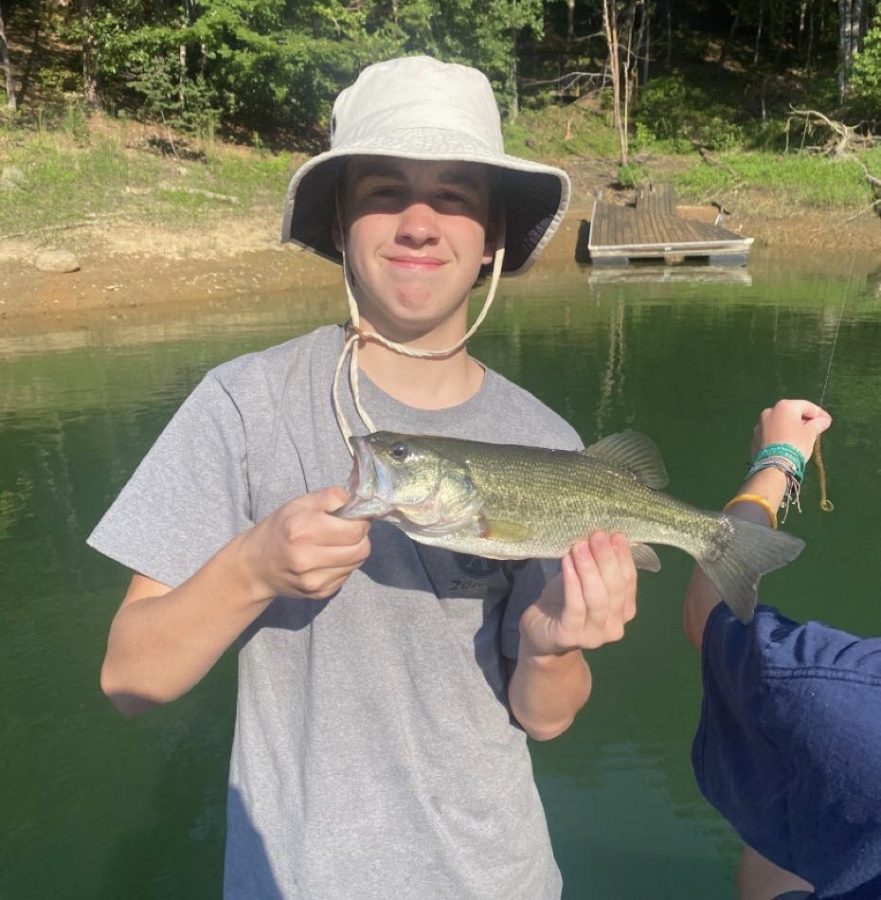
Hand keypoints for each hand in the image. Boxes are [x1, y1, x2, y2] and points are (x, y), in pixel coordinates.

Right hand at [239, 487, 370, 600]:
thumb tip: (354, 497)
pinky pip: (347, 575)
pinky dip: (344, 565)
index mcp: (302, 530)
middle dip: (360, 537)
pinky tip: (328, 558)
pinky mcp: (319, 593)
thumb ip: (328, 496)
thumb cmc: (279, 530)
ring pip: (357, 563)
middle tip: (348, 530)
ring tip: (336, 544)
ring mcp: (313, 580)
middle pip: (361, 550)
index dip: (361, 521)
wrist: (256, 567)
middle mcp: (307, 558)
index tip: (354, 517)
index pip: (354, 530)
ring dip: (353, 551)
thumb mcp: (298, 504)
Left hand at [519, 532, 636, 654]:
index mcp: (624, 611)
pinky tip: (567, 563)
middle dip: (607, 559)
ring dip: (589, 569)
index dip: (623, 557)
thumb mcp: (583, 580)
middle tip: (597, 536)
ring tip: (580, 547)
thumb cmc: (563, 602)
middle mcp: (614, 626)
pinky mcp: (569, 636)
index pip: (628, 581)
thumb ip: (597, 564)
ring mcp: (593, 636)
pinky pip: (574, 607)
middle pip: (615, 589)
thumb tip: (605, 534)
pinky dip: (572, 583)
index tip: (616, 534)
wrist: (539, 632)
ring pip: (597, 599)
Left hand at [751, 399, 831, 462]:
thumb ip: (817, 424)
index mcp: (784, 407)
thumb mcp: (811, 434)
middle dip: (804, 420)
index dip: (819, 413)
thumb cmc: (796, 445)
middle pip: (792, 413)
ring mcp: (760, 424)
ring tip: (803, 437)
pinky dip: (781, 435)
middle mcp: (769, 411)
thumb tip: (824, 420)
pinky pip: (772, 432)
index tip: (827, 421)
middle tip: (816, 428)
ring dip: (792, 427)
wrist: (773, 465)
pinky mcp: (755, 437)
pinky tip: (788, 443)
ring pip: (780, 423)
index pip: (806, 406)